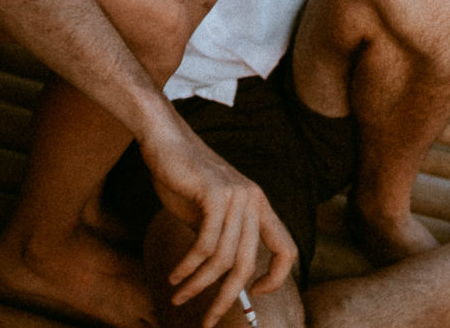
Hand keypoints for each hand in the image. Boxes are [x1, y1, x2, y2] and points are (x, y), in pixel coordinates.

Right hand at [140, 116, 296, 325]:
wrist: (164, 139)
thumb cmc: (183, 177)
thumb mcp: (208, 214)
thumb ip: (221, 240)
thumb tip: (223, 282)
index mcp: (259, 203)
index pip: (286, 248)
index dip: (276, 277)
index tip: (255, 294)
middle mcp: (254, 199)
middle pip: (248, 263)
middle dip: (227, 298)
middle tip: (207, 319)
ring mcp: (236, 195)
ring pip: (223, 258)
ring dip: (198, 285)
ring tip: (179, 295)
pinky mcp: (216, 194)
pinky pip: (205, 245)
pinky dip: (189, 267)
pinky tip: (175, 276)